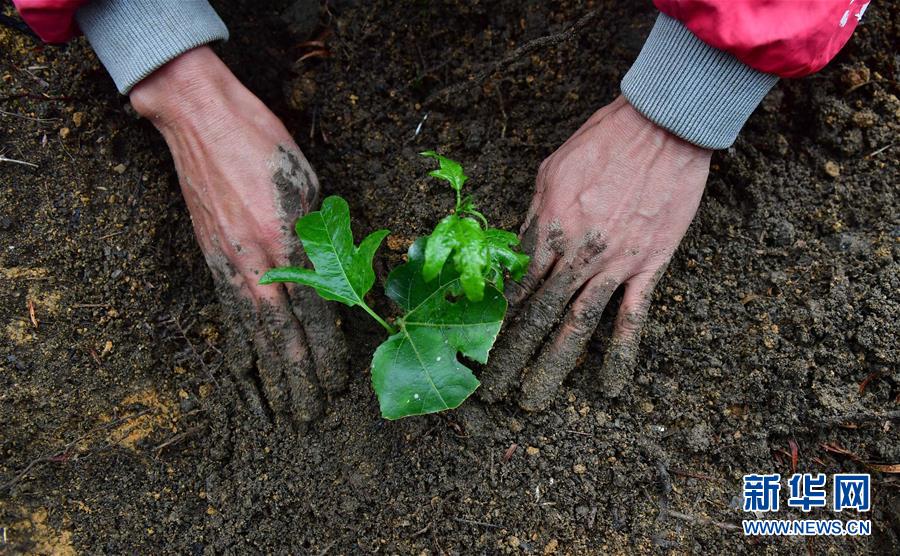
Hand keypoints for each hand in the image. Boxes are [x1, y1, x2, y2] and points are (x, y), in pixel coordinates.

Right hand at [130, 47, 346, 426]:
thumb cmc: (263, 142)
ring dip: (267, 379)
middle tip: (310, 418)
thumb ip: (325, 235)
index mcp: (288, 240)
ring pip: (251, 337)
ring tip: (278, 415)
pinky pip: (226, 319)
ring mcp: (228, 265)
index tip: (337, 383)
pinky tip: (242, 375)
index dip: (326, 353)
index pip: (314, 313)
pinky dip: (236, 351)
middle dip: (297, 381)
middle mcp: (256, 263)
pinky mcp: (210, 262)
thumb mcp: (310, 183)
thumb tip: (342, 277)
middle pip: (281, 337)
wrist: (199, 119)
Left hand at [479, 96, 710, 409]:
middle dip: (510, 356)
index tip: (472, 344)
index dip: (491, 319)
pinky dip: (620, 354)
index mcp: (547, 227)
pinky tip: (608, 385)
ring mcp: (613, 264)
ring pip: (576, 325)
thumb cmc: (602, 140)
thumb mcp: (550, 171)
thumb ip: (531, 216)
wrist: (663, 127)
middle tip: (490, 390)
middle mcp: (575, 253)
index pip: (512, 285)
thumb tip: (512, 248)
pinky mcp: (648, 266)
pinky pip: (632, 318)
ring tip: (533, 400)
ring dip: (552, 365)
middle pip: (536, 314)